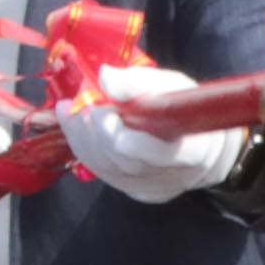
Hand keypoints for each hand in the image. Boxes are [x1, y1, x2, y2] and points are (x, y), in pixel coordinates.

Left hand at [62, 63, 246, 202]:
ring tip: (71, 108)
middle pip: (127, 161)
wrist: (194, 140)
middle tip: (87, 104)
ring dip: (82, 135)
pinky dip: (80, 143)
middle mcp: (171, 176)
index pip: (163, 154)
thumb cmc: (183, 109)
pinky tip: (70, 119)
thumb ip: (139, 83)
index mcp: (194, 151)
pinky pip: (99, 169)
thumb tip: (105, 76)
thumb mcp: (171, 87)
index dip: (133, 139)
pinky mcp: (129, 188)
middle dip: (99, 131)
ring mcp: (148, 186)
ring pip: (108, 167)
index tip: (108, 111)